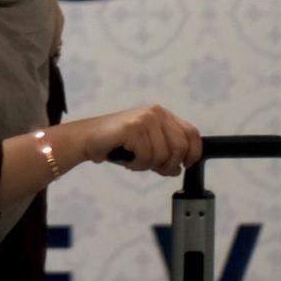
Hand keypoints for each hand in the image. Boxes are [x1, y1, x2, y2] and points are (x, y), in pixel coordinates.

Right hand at [72, 105, 201, 177]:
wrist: (87, 138)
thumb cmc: (117, 143)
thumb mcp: (148, 144)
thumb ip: (166, 151)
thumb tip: (178, 168)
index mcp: (163, 114)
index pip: (192, 133)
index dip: (193, 153)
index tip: (184, 165)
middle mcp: (157, 112)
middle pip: (180, 147)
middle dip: (168, 165)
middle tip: (153, 168)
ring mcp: (145, 118)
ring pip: (163, 155)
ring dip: (148, 165)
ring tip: (134, 160)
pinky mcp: (134, 127)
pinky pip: (146, 157)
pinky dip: (136, 164)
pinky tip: (126, 158)